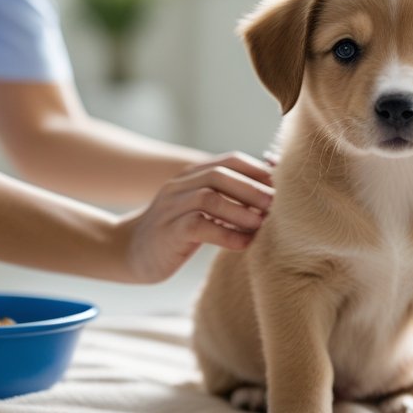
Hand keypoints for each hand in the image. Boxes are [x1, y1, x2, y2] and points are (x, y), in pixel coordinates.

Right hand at [119, 151, 273, 282]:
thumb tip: (274, 199)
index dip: (259, 171)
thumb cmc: (176, 232)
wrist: (129, 251)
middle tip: (278, 205)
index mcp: (192, 175)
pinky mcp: (167, 232)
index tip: (284, 187)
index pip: (231, 161)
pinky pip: (197, 227)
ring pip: (209, 198)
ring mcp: (171, 207)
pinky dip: (225, 234)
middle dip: (253, 188)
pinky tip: (243, 244)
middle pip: (221, 174)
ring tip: (263, 225)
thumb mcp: (202, 211)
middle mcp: (180, 185)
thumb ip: (229, 200)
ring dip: (241, 210)